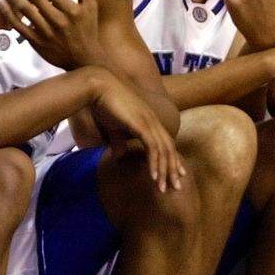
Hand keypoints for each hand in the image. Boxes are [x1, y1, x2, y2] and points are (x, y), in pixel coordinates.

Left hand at [0, 0, 105, 69]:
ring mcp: (45, 32)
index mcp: (70, 10)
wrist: (84, 60)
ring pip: (24, 10)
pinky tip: (1, 1)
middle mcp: (57, 20)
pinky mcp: (36, 42)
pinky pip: (19, 26)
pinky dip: (9, 14)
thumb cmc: (88, 30)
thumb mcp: (90, 6)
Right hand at [89, 72, 185, 191]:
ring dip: (165, 171)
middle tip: (176, 187)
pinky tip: (155, 177)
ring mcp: (149, 122)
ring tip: (165, 188)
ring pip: (164, 151)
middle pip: (169, 149)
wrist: (98, 86)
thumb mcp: (113, 128)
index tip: (176, 174)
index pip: (166, 142)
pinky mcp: (141, 125)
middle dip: (173, 169)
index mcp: (149, 119)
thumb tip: (119, 155)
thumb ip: (118, 142)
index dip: (172, 159)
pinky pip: (153, 148)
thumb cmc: (103, 104)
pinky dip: (155, 163)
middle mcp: (153, 121)